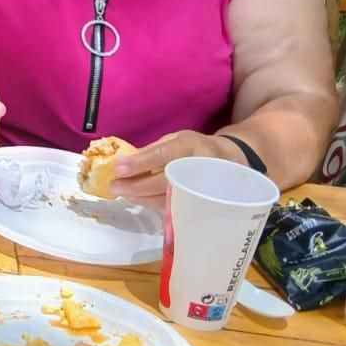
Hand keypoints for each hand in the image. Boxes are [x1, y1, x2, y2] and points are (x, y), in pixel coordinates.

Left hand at [109, 131, 241, 205]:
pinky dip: (151, 203)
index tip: (118, 168)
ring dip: (140, 197)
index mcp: (189, 146)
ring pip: (166, 197)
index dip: (139, 163)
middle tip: (114, 186)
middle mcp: (196, 167)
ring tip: (122, 193)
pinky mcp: (200, 203)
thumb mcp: (177, 139)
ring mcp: (200, 188)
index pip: (162, 155)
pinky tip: (137, 199)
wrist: (231, 161)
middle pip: (163, 180)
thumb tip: (126, 162)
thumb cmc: (196, 148)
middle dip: (135, 185)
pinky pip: (172, 206)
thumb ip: (154, 149)